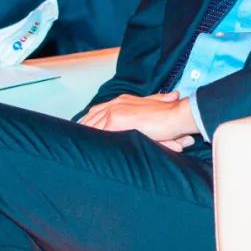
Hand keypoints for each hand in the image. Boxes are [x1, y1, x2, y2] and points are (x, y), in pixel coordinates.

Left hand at [79, 91, 197, 151]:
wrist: (176, 115)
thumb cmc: (169, 117)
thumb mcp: (155, 110)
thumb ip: (148, 111)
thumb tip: (155, 112)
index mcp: (123, 100)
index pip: (98, 110)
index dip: (89, 120)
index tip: (83, 130)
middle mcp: (117, 103)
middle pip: (91, 116)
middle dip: (83, 128)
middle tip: (75, 140)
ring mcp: (115, 110)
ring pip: (92, 124)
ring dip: (85, 135)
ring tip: (77, 148)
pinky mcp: (116, 120)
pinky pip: (99, 132)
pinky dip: (92, 140)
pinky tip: (87, 149)